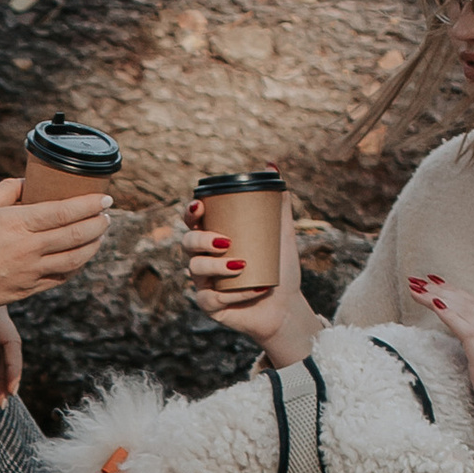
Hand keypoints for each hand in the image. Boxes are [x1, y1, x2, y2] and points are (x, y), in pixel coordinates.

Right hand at [0, 175, 109, 312]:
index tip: (105, 198)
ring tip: (99, 234)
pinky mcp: (29, 289)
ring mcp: (31, 272)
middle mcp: (29, 249)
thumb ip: (9, 189)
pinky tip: (81, 255)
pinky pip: (62, 276)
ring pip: (76, 259)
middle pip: (78, 235)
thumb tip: (31, 182)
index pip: (66, 211)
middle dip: (99, 223)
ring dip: (94, 244)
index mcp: (18, 224)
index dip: (91, 204)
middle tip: (107, 214)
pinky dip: (78, 265)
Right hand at [182, 190, 312, 360]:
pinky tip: (254, 289)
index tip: (200, 205)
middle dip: (201, 239)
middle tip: (226, 241)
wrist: (286, 306)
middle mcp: (203, 259)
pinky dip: (233, 294)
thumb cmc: (279, 268)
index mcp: (214, 238)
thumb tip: (272, 166)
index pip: (193, 221)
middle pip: (187, 243)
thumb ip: (278, 201)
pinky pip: (211, 298)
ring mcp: (203, 284)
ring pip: (196, 269)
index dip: (190, 212)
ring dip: (216, 266)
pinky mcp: (209, 307)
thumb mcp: (281, 232)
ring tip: (242, 265)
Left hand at [408, 272, 473, 444]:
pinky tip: (432, 301)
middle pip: (471, 304)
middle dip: (445, 289)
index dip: (458, 296)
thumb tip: (472, 360)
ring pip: (464, 310)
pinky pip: (463, 326)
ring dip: (438, 296)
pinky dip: (447, 311)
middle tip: (421, 279)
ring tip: (416, 286)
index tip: (439, 287)